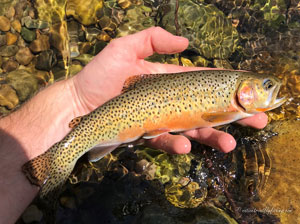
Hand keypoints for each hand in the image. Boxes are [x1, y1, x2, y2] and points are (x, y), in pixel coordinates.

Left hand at [71, 27, 267, 153]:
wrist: (79, 104)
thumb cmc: (99, 76)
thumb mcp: (123, 48)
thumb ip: (153, 38)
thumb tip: (186, 42)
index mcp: (168, 80)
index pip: (202, 81)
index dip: (225, 85)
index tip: (247, 89)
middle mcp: (169, 101)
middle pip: (206, 109)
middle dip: (231, 116)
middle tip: (257, 121)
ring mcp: (160, 120)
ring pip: (192, 130)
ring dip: (212, 137)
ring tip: (230, 144)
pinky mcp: (147, 135)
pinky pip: (166, 141)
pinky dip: (177, 145)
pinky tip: (184, 146)